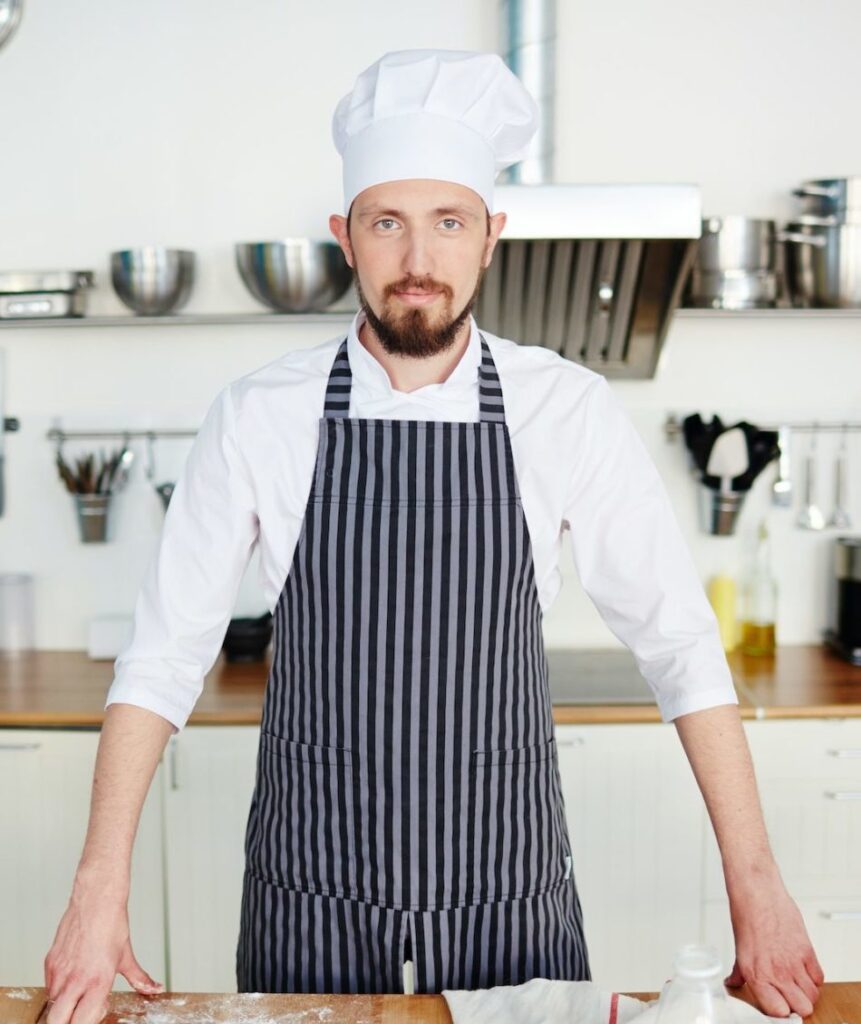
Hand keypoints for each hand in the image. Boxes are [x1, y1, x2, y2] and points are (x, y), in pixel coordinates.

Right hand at [44, 884, 163, 1023]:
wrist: (96, 900)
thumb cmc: (111, 924)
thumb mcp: (126, 956)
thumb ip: (140, 978)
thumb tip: (154, 989)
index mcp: (97, 982)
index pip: (82, 1023)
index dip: (89, 1021)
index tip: (98, 1010)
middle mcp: (75, 980)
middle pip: (56, 1022)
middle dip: (66, 1021)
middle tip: (80, 1009)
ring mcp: (60, 971)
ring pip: (51, 1004)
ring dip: (63, 1003)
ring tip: (79, 989)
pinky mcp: (50, 962)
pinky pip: (49, 986)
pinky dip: (58, 987)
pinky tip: (73, 975)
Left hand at [725, 881, 823, 1017]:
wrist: (757, 892)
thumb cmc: (747, 915)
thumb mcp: (740, 947)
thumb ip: (740, 971)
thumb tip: (733, 982)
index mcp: (756, 974)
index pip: (777, 1012)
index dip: (780, 1010)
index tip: (779, 1005)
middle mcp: (775, 972)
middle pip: (802, 1008)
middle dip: (797, 1005)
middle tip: (790, 995)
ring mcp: (793, 962)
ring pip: (813, 995)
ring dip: (806, 992)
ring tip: (797, 982)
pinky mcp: (806, 950)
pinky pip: (818, 976)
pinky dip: (813, 977)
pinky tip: (803, 968)